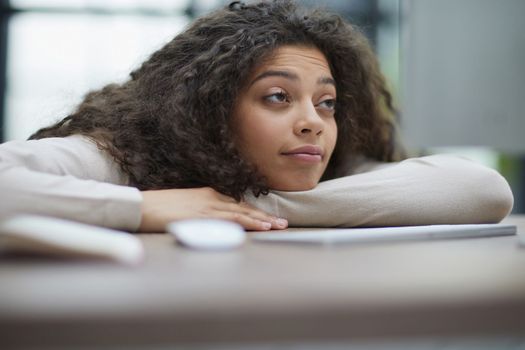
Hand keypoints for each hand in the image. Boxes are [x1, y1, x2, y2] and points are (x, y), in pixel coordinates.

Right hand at [138, 187, 287, 231]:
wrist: (141, 205)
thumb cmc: (158, 208)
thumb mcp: (184, 206)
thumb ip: (200, 211)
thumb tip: (211, 221)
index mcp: (207, 194)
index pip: (236, 204)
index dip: (254, 212)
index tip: (268, 218)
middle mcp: (211, 198)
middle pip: (243, 208)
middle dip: (264, 216)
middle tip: (282, 223)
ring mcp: (207, 206)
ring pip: (241, 213)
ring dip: (261, 220)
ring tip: (278, 226)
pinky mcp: (202, 215)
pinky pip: (230, 219)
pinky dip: (247, 223)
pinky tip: (260, 227)